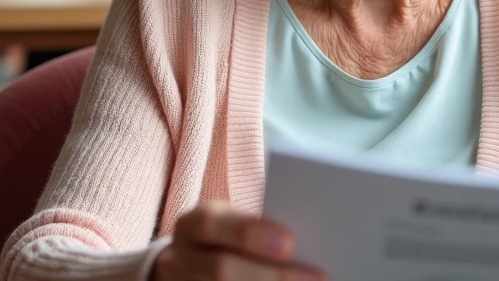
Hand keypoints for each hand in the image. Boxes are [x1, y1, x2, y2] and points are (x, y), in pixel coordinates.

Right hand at [153, 201, 324, 280]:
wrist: (187, 270)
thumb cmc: (226, 244)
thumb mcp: (230, 227)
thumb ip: (258, 232)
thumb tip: (305, 245)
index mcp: (193, 226)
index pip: (213, 224)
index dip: (249, 233)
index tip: (291, 243)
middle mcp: (179, 260)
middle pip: (221, 270)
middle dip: (272, 276)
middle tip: (318, 278)